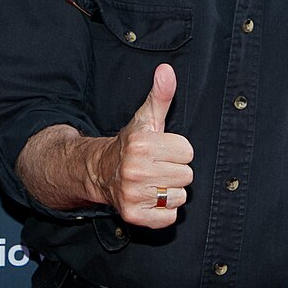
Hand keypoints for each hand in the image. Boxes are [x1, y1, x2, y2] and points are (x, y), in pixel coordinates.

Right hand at [94, 63, 195, 226]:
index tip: (161, 151)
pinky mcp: (134, 215)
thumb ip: (161, 95)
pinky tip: (150, 198)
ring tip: (154, 182)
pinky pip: (169, 217)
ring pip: (180, 197)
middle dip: (175, 171)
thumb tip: (167, 70)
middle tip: (157, 167)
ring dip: (170, 192)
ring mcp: (133, 194)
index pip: (188, 152)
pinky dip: (163, 211)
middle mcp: (136, 170)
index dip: (177, 151)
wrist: (100, 171)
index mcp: (143, 145)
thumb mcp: (146, 118)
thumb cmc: (131, 145)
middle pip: (186, 175)